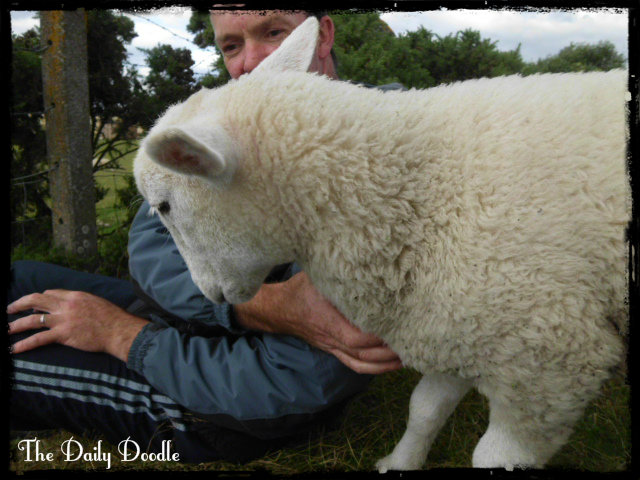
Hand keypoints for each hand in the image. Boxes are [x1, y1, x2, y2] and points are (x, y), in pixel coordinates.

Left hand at [8, 289, 149, 361]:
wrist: (118, 330)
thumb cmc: (113, 318)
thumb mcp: (97, 302)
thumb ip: (82, 303)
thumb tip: (73, 307)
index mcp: (75, 295)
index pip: (51, 293)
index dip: (40, 299)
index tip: (34, 305)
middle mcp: (66, 305)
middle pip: (36, 300)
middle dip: (19, 304)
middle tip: (9, 309)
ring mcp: (63, 320)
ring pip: (32, 320)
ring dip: (15, 325)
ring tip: (4, 330)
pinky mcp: (63, 334)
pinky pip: (39, 339)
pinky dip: (24, 344)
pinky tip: (14, 349)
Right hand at [234, 272, 402, 374]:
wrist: (279, 308)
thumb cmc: (300, 289)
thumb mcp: (318, 275)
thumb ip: (340, 273)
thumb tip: (366, 259)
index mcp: (327, 320)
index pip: (357, 337)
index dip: (379, 336)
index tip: (401, 326)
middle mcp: (331, 338)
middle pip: (364, 354)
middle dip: (390, 351)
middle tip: (414, 341)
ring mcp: (332, 347)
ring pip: (362, 364)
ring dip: (386, 363)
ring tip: (410, 355)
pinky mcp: (333, 350)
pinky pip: (355, 365)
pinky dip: (375, 368)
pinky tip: (392, 363)